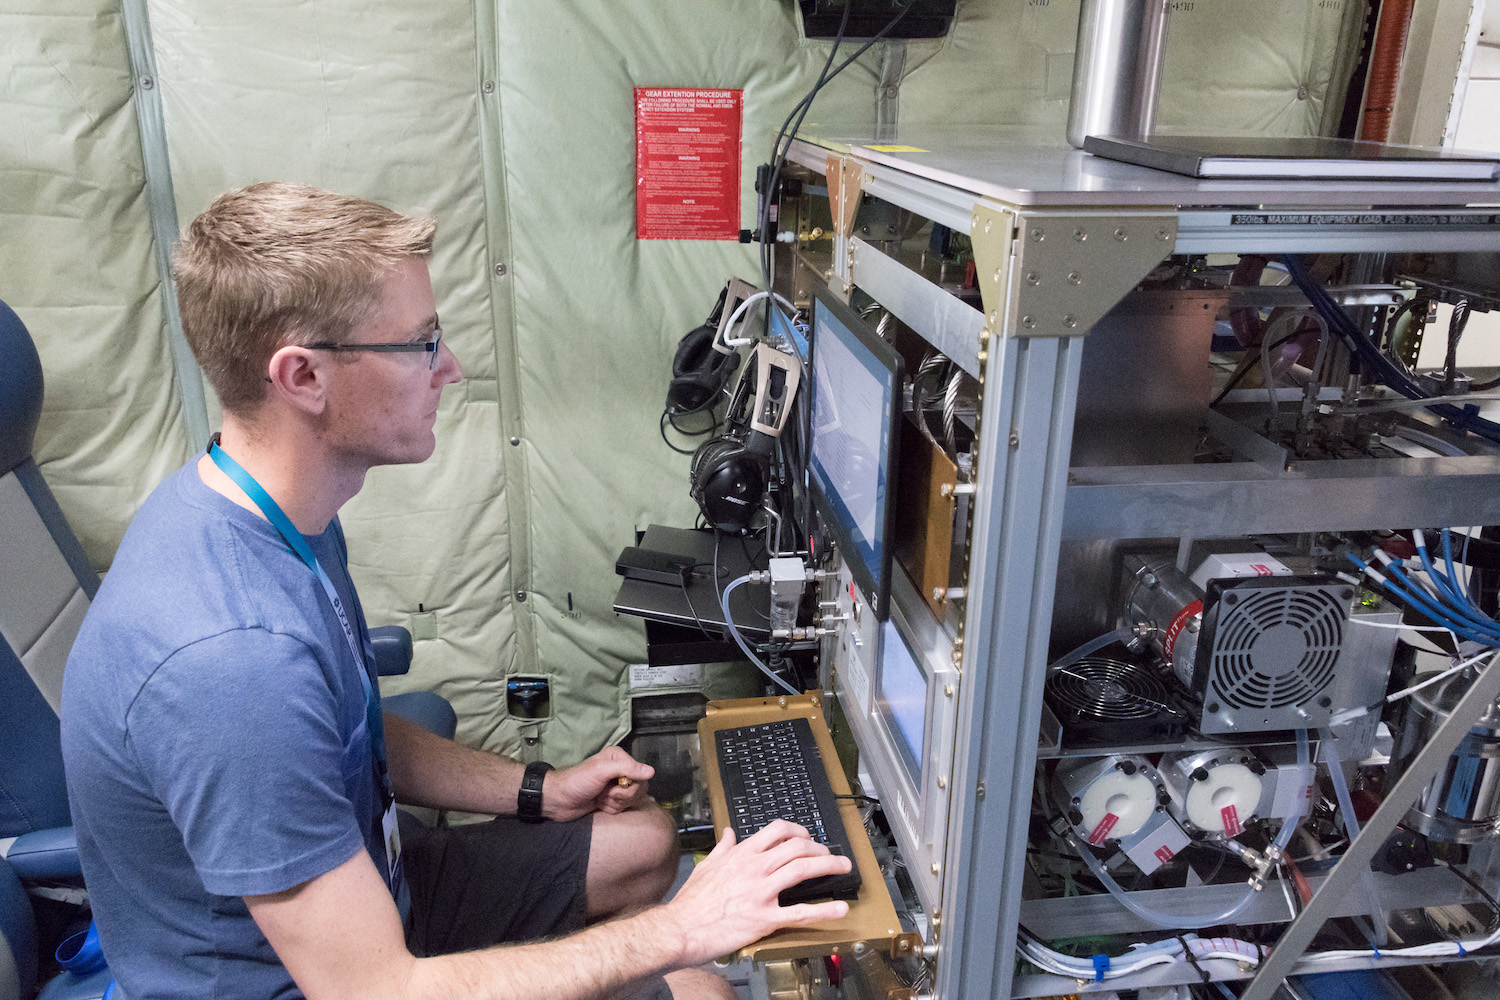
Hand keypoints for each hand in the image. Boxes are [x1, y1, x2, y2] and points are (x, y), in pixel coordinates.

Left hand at [543, 746, 654, 820]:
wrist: (559, 801)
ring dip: (615, 804)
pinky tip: (599, 805)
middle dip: (622, 797)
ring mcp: (617, 786)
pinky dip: (611, 809)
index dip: (629, 786)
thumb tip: (651, 771)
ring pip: (632, 800)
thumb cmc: (578, 782)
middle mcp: (621, 770)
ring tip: (600, 799)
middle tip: (605, 794)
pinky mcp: (613, 800)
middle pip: (640, 788)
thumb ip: (627, 769)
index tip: (614, 788)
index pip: (641, 775)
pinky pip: (624, 808)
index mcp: (619, 758)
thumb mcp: (601, 771)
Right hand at [657, 820, 851, 966]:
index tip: (807, 836)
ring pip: (802, 870)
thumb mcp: (706, 865)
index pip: (777, 830)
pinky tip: (839, 909)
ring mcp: (761, 892)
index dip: (798, 830)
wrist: (679, 928)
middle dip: (820, 848)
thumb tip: (729, 833)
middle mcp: (754, 868)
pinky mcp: (764, 918)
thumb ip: (722, 848)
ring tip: (843, 867)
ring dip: (829, 866)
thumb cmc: (691, 901)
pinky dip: (823, 910)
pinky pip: (799, 912)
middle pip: (797, 847)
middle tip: (830, 854)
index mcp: (741, 855)